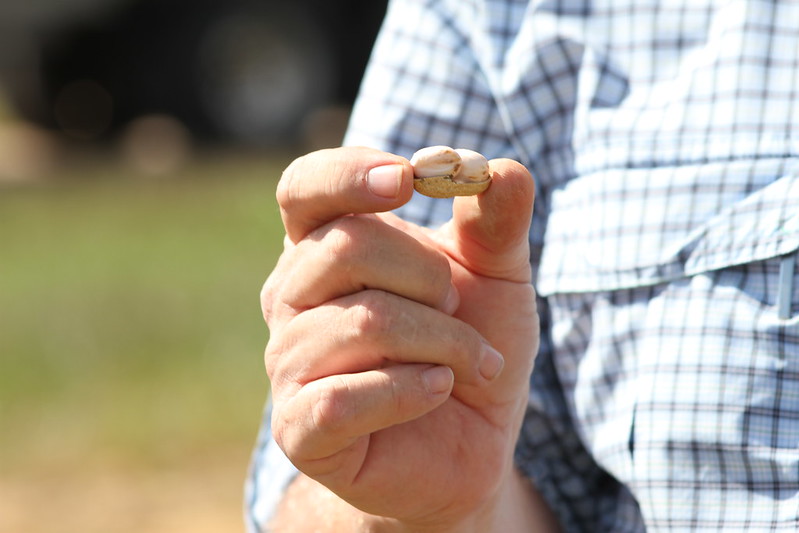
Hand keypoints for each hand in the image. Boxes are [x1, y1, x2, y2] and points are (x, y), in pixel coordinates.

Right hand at [261, 146, 538, 530]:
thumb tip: (504, 170)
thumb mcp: (498, 277)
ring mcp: (288, 363)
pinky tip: (440, 390)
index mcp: (325, 246)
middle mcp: (292, 298)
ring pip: (363, 322)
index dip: (348, 174)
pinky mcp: (298, 428)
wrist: (470, 443)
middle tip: (457, 306)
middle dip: (428, 275)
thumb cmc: (469, 346)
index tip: (408, 179)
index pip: (304, 187)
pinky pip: (345, 397)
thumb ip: (496, 223)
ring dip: (443, 341)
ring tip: (471, 361)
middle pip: (344, 246)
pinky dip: (412, 390)